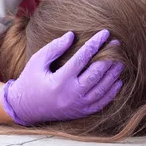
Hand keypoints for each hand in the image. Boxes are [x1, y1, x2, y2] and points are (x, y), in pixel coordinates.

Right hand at [0, 29, 123, 125]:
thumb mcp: (37, 61)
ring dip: (113, 74)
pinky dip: (112, 92)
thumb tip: (72, 35)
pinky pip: (101, 103)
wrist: (25, 108)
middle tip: (116, 44)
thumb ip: (54, 48)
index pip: (82, 58)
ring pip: (102, 89)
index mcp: (60, 80)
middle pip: (96, 73)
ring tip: (120, 60)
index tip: (104, 33)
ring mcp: (77, 105)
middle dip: (108, 57)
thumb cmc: (30, 80)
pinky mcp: (81, 112)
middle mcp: (71, 94)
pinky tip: (117, 81)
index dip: (95, 44)